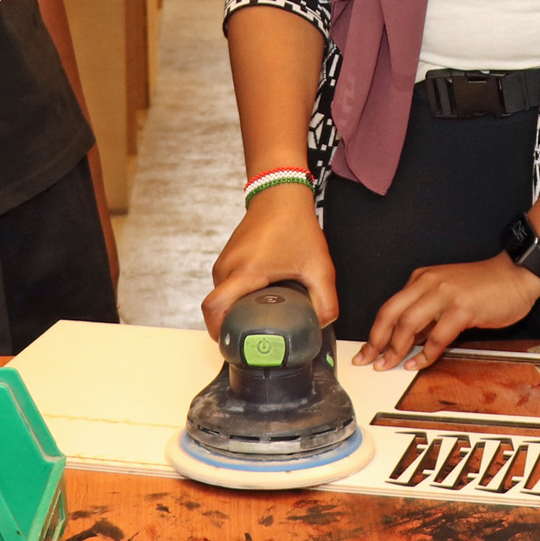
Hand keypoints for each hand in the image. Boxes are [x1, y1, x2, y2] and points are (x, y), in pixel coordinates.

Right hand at [204, 186, 337, 335]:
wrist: (280, 195)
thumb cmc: (296, 226)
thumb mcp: (320, 267)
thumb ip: (325, 302)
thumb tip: (320, 326)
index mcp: (245, 272)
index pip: (214, 309)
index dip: (219, 332)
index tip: (235, 345)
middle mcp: (227, 268)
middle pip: (218, 309)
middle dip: (234, 326)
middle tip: (256, 338)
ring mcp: (224, 262)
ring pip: (222, 298)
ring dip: (236, 310)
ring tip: (261, 318)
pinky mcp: (227, 259)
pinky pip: (226, 287)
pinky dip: (238, 298)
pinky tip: (259, 301)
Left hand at [354, 256, 539, 372]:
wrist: (517, 274)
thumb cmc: (486, 286)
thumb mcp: (448, 294)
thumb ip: (428, 314)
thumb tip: (409, 341)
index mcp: (422, 279)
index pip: (390, 307)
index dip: (375, 331)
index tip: (366, 350)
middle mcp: (429, 283)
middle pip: (391, 314)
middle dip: (375, 341)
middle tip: (366, 361)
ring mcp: (445, 295)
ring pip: (408, 324)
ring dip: (395, 349)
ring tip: (388, 365)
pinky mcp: (462, 308)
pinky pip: (437, 336)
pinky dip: (425, 354)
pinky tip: (418, 364)